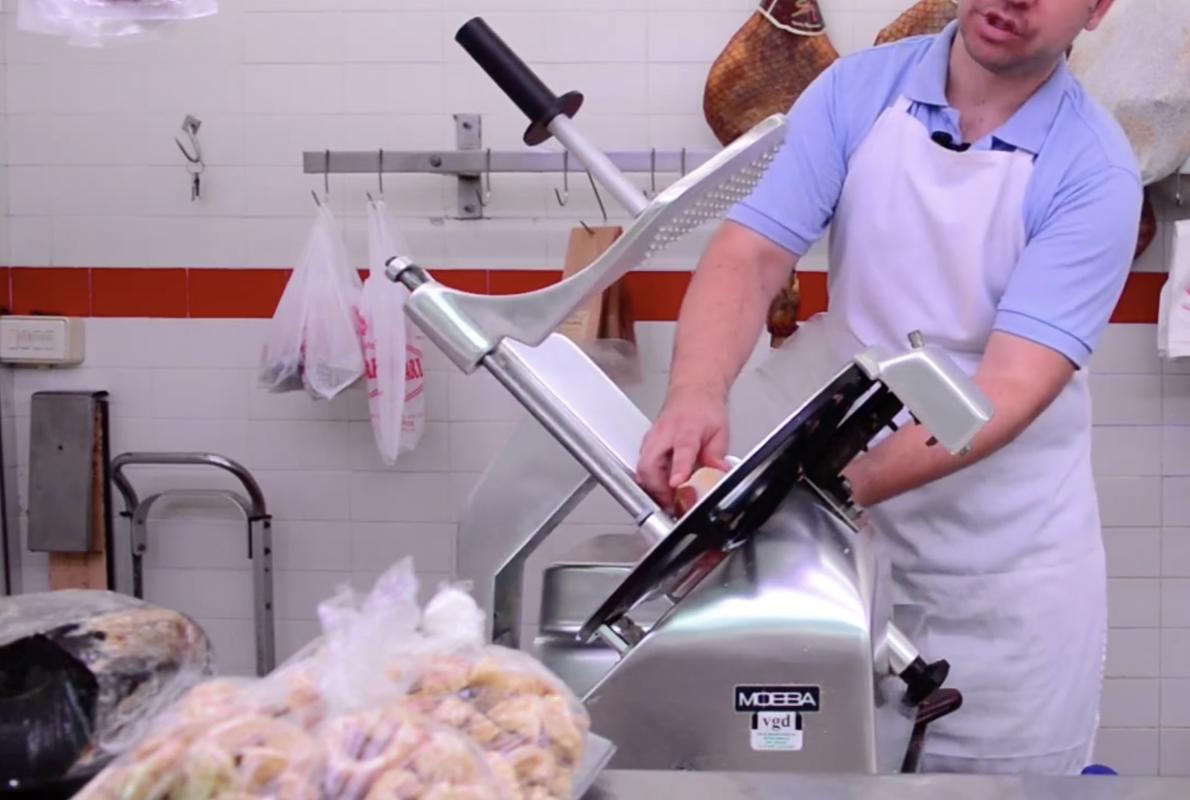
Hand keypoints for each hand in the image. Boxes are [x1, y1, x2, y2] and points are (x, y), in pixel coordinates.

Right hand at [636, 384, 731, 512]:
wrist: (692, 391)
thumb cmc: (704, 408)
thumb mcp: (719, 432)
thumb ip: (717, 456)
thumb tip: (718, 475)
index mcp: (687, 428)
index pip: (681, 450)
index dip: (679, 469)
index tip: (677, 483)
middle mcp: (665, 434)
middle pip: (649, 464)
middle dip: (657, 488)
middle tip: (672, 503)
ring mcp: (652, 439)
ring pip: (642, 468)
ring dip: (653, 488)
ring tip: (669, 499)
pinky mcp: (647, 445)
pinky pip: (643, 467)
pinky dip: (651, 481)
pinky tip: (663, 487)